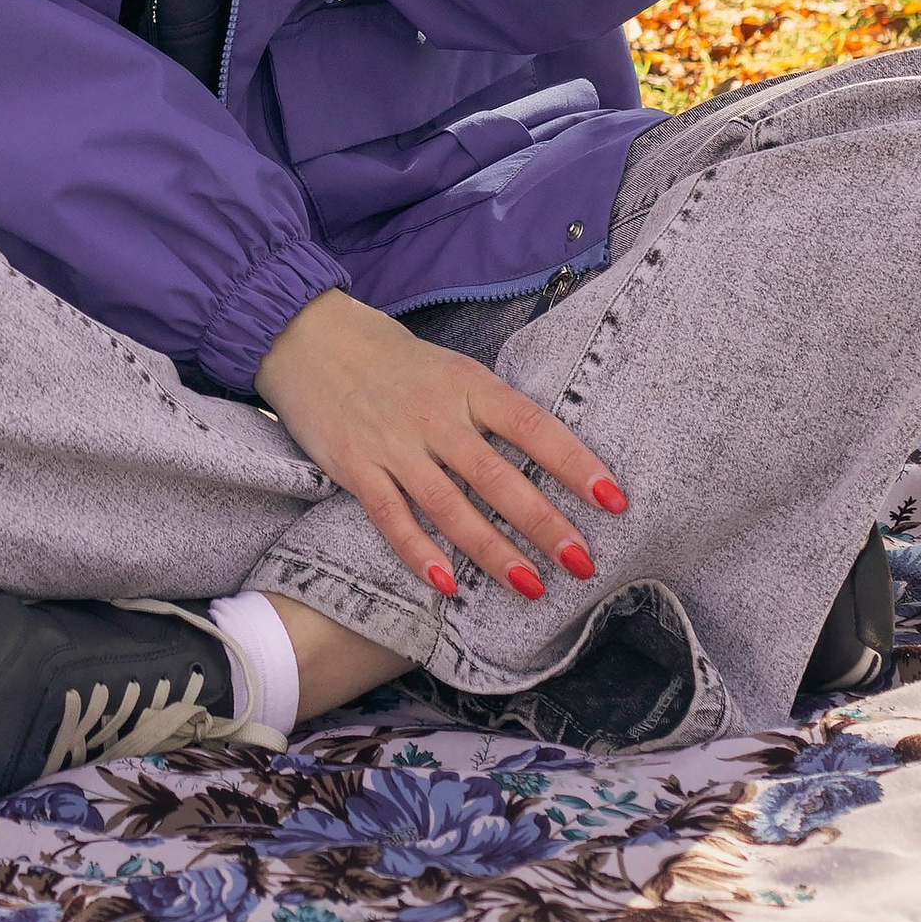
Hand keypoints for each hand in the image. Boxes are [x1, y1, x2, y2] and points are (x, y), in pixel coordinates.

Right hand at [255, 288, 626, 595]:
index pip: (533, 427)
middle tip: (583, 563)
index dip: (575, 464)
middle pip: (499, 478)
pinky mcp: (356, 467)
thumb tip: (544, 460)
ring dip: (494, 551)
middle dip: (545, 524)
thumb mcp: (449, 368)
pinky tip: (448, 584)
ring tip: (532, 586)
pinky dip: (420, 553)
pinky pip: (393, 518)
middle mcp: (436, 416)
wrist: (306, 334)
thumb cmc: (388, 356)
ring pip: (452, 507)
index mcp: (468, 384)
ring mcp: (394, 443)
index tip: (614, 501)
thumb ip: (488, 410)